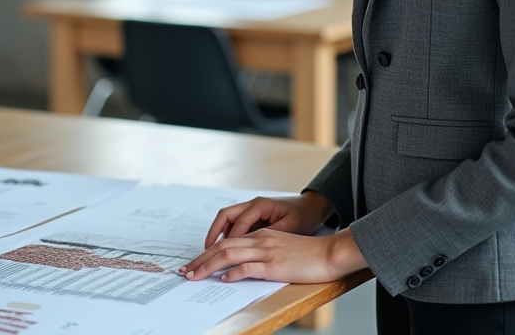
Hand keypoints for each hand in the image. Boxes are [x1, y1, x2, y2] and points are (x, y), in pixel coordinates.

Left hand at [179, 228, 365, 283]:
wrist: (329, 254)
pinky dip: (233, 273)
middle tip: (184, 271)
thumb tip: (240, 269)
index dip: (207, 253)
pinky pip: (249, 267)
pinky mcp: (275, 265)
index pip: (227, 242)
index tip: (194, 264)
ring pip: (229, 255)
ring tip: (194, 275)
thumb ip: (262, 255)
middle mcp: (261, 240)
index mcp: (261, 236)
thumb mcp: (281, 249)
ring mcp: (267, 252)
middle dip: (200, 260)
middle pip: (222, 247)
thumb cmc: (308, 255)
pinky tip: (224, 279)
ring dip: (208, 266)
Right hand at [203, 191, 333, 248]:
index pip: (238, 223)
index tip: (221, 256)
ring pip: (228, 219)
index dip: (230, 240)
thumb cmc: (304, 216)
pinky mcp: (255, 216)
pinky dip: (228, 235)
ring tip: (211, 252)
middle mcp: (253, 204)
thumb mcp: (290, 227)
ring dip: (219, 234)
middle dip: (213, 233)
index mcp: (261, 205)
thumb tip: (251, 246)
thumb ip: (270, 236)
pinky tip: (227, 249)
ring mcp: (252, 209)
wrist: (313, 207)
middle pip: (225, 215)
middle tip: (204, 252)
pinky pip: (236, 224)